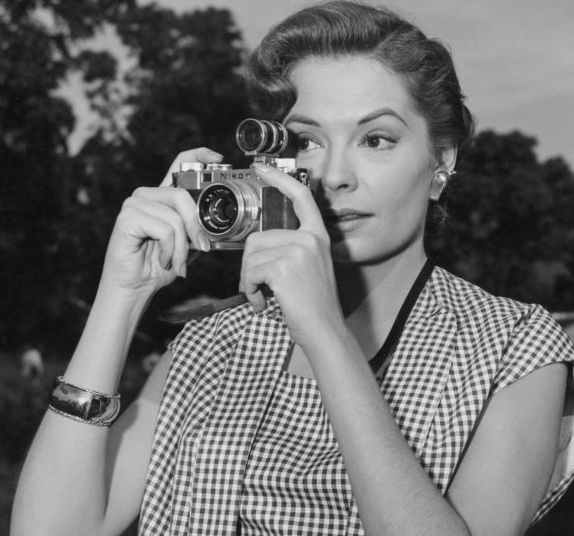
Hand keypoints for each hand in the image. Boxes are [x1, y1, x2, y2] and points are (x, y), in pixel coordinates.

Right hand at [99, 148, 220, 297]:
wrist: (134, 288)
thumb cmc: (158, 266)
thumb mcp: (186, 245)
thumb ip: (197, 229)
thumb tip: (215, 226)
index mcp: (162, 196)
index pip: (179, 163)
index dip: (199, 156)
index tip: (218, 158)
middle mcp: (146, 195)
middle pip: (182, 195)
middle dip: (196, 227)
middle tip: (200, 249)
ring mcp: (133, 204)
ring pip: (175, 217)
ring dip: (181, 247)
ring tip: (176, 262)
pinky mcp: (126, 218)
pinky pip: (164, 229)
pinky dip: (170, 250)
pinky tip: (162, 260)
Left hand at [239, 163, 344, 344]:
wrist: (325, 331)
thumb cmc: (313, 306)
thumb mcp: (309, 268)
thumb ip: (291, 249)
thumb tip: (259, 242)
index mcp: (318, 236)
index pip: (300, 197)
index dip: (280, 178)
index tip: (262, 167)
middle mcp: (310, 238)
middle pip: (258, 238)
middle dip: (250, 266)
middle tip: (260, 288)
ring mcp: (298, 251)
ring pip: (250, 257)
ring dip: (249, 282)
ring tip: (265, 297)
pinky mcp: (284, 267)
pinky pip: (250, 272)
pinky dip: (250, 291)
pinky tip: (264, 304)